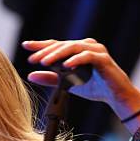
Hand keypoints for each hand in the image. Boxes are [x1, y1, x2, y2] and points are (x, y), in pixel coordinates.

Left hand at [22, 38, 139, 115]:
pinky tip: (65, 66)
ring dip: (57, 54)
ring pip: (73, 47)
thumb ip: (50, 78)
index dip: (40, 44)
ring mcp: (96, 50)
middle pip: (62, 44)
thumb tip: (31, 75)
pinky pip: (88, 56)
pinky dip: (76, 60)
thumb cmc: (92, 86)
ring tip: (44, 62)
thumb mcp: (67, 83)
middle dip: (45, 51)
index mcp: (76, 49)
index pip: (56, 44)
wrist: (114, 95)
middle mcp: (86, 45)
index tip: (25, 46)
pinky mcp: (103, 58)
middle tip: (32, 59)